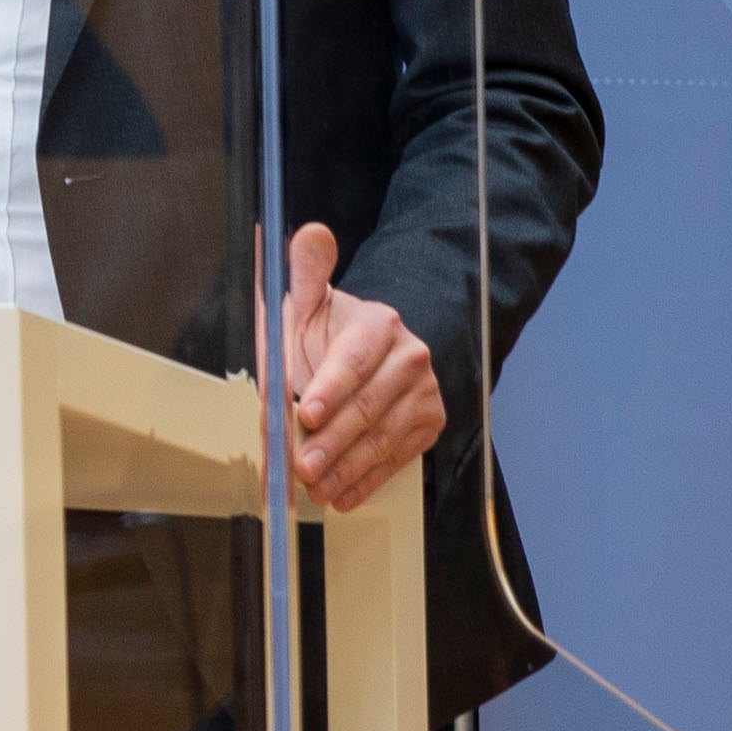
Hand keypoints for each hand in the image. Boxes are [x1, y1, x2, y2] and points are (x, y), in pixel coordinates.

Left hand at [282, 220, 442, 511]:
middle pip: (368, 406)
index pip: (355, 359)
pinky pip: (398, 458)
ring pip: (382, 438)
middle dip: (332, 442)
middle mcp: (410, 356)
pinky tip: (343, 497)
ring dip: (347, 469)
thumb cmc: (326, 333)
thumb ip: (306, 271)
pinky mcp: (429, 423)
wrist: (370, 354)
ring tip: (315, 489)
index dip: (331, 387)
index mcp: (379, 323)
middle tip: (302, 467)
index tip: (308, 412)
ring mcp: (423, 392)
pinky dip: (368, 481)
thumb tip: (311, 233)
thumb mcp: (309, 302)